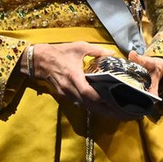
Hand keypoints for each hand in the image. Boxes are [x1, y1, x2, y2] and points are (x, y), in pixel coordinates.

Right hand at [27, 43, 162, 119]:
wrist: (39, 61)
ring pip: (86, 106)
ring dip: (101, 111)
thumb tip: (113, 53)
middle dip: (106, 111)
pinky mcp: (65, 95)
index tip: (116, 102)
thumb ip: (97, 51)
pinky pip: (81, 103)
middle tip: (123, 114)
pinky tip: (103, 107)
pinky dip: (92, 106)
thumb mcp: (78, 47)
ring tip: (117, 113)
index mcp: (73, 76)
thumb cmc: (59, 52)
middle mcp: (70, 88)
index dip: (101, 99)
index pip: (88, 93)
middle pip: (89, 105)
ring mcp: (66, 94)